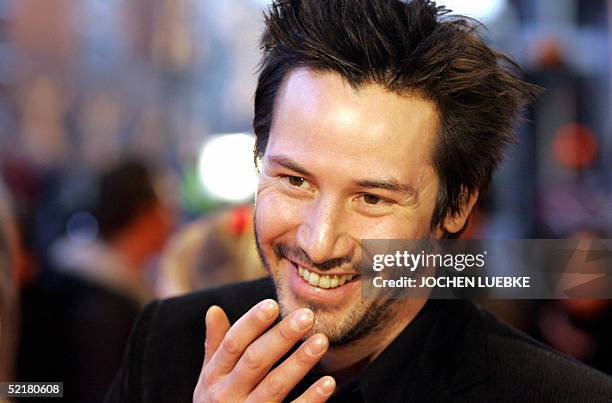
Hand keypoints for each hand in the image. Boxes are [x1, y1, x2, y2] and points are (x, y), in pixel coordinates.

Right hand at [193, 299, 335, 402]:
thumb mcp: (211, 376)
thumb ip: (216, 344)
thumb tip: (214, 309)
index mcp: (214, 376)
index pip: (233, 344)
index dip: (252, 323)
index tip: (273, 304)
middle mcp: (227, 395)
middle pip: (255, 361)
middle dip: (282, 337)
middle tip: (307, 316)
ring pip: (275, 385)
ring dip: (300, 362)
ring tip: (321, 341)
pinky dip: (311, 399)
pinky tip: (328, 383)